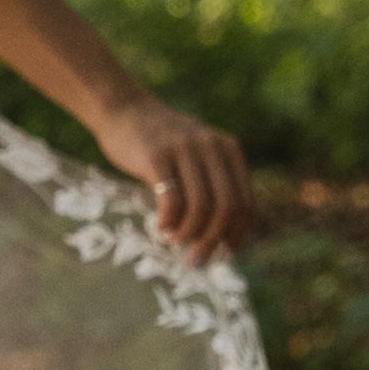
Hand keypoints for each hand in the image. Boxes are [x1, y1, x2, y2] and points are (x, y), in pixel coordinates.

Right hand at [102, 94, 254, 263]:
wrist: (123, 110)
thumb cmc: (161, 145)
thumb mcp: (197, 154)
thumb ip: (212, 184)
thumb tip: (219, 239)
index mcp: (228, 149)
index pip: (245, 203)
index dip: (236, 234)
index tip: (223, 255)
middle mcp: (211, 147)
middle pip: (226, 208)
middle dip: (212, 241)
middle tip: (196, 259)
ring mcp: (184, 149)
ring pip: (201, 207)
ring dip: (189, 234)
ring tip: (174, 240)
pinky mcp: (156, 155)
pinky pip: (172, 200)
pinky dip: (168, 221)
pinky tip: (160, 226)